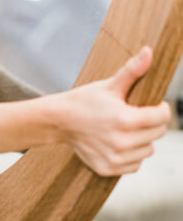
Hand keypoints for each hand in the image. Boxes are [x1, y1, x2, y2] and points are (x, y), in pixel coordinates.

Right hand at [53, 46, 169, 175]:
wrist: (59, 120)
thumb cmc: (85, 100)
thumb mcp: (109, 85)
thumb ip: (133, 70)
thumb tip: (149, 52)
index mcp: (124, 120)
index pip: (162, 118)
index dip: (161, 109)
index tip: (154, 105)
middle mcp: (121, 142)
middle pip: (157, 134)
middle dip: (151, 124)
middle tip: (136, 115)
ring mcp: (114, 158)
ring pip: (147, 151)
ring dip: (142, 141)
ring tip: (125, 129)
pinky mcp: (108, 168)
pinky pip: (134, 165)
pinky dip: (131, 155)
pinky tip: (119, 143)